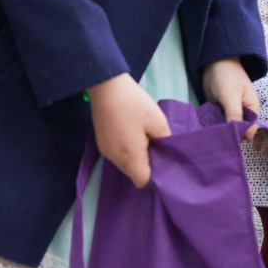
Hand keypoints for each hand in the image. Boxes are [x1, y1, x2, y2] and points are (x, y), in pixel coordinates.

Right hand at [88, 72, 169, 187]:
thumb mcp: (157, 121)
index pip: (143, 181)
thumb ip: (165, 141)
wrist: (105, 86)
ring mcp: (106, 150)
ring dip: (135, 156)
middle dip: (146, 164)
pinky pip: (117, 154)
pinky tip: (130, 132)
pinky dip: (126, 149)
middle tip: (155, 144)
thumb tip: (167, 152)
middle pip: (133, 173)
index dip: (155, 175)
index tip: (162, 159)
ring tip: (143, 136)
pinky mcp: (101, 142)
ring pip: (125, 164)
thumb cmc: (133, 104)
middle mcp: (115, 158)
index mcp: (130, 156)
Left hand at [204, 58, 260, 133]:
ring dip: (220, 132)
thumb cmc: (228, 76)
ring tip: (210, 134)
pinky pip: (219, 124)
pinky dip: (214, 126)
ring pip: (228, 129)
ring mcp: (231, 114)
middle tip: (216, 137)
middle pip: (238, 132)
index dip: (240, 135)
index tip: (227, 137)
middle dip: (229, 135)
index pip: (250, 131)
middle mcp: (243, 114)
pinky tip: (207, 128)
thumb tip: (235, 134)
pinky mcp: (221, 112)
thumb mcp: (231, 95)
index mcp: (252, 110)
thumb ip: (234, 114)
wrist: (215, 63)